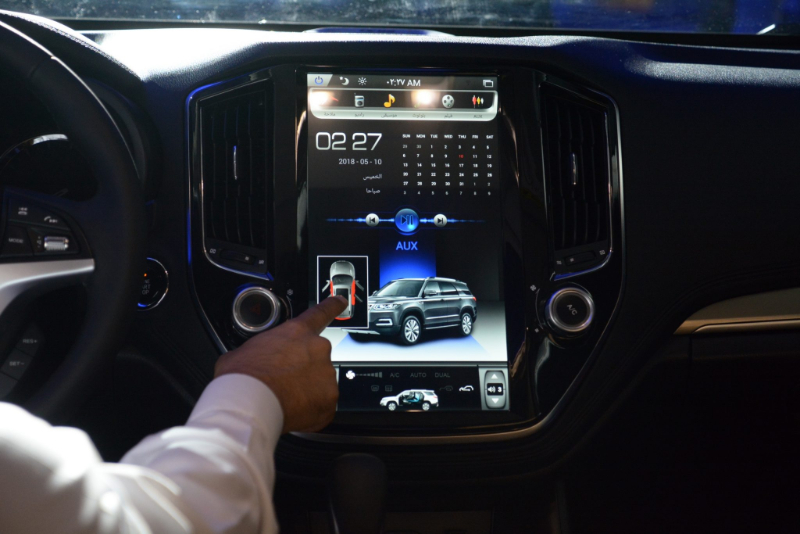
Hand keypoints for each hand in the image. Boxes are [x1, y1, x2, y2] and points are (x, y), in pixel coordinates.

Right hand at [214, 295, 346, 433]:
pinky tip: (292, 411)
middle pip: (316, 358)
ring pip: (320, 383)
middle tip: (284, 382)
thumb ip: (261, 350)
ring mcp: (326, 374)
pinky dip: (311, 410)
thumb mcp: (243, 351)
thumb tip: (255, 360)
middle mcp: (318, 349)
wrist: (249, 404)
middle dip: (304, 370)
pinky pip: (323, 405)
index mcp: (297, 332)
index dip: (332, 306)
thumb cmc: (242, 376)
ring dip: (307, 391)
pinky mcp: (330, 399)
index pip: (321, 312)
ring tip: (284, 399)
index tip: (341, 301)